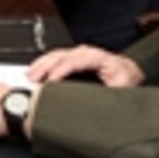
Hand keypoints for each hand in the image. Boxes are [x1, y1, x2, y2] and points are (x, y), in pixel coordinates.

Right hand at [27, 45, 144, 87]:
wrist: (129, 71)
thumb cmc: (124, 79)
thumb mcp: (122, 89)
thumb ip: (108, 95)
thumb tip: (96, 105)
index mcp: (97, 57)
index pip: (74, 61)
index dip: (60, 70)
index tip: (50, 81)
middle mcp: (85, 53)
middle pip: (60, 56)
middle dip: (44, 67)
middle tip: (33, 80)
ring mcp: (77, 53)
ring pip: (54, 56)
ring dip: (40, 65)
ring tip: (29, 77)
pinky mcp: (72, 58)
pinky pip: (54, 58)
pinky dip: (42, 64)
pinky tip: (34, 71)